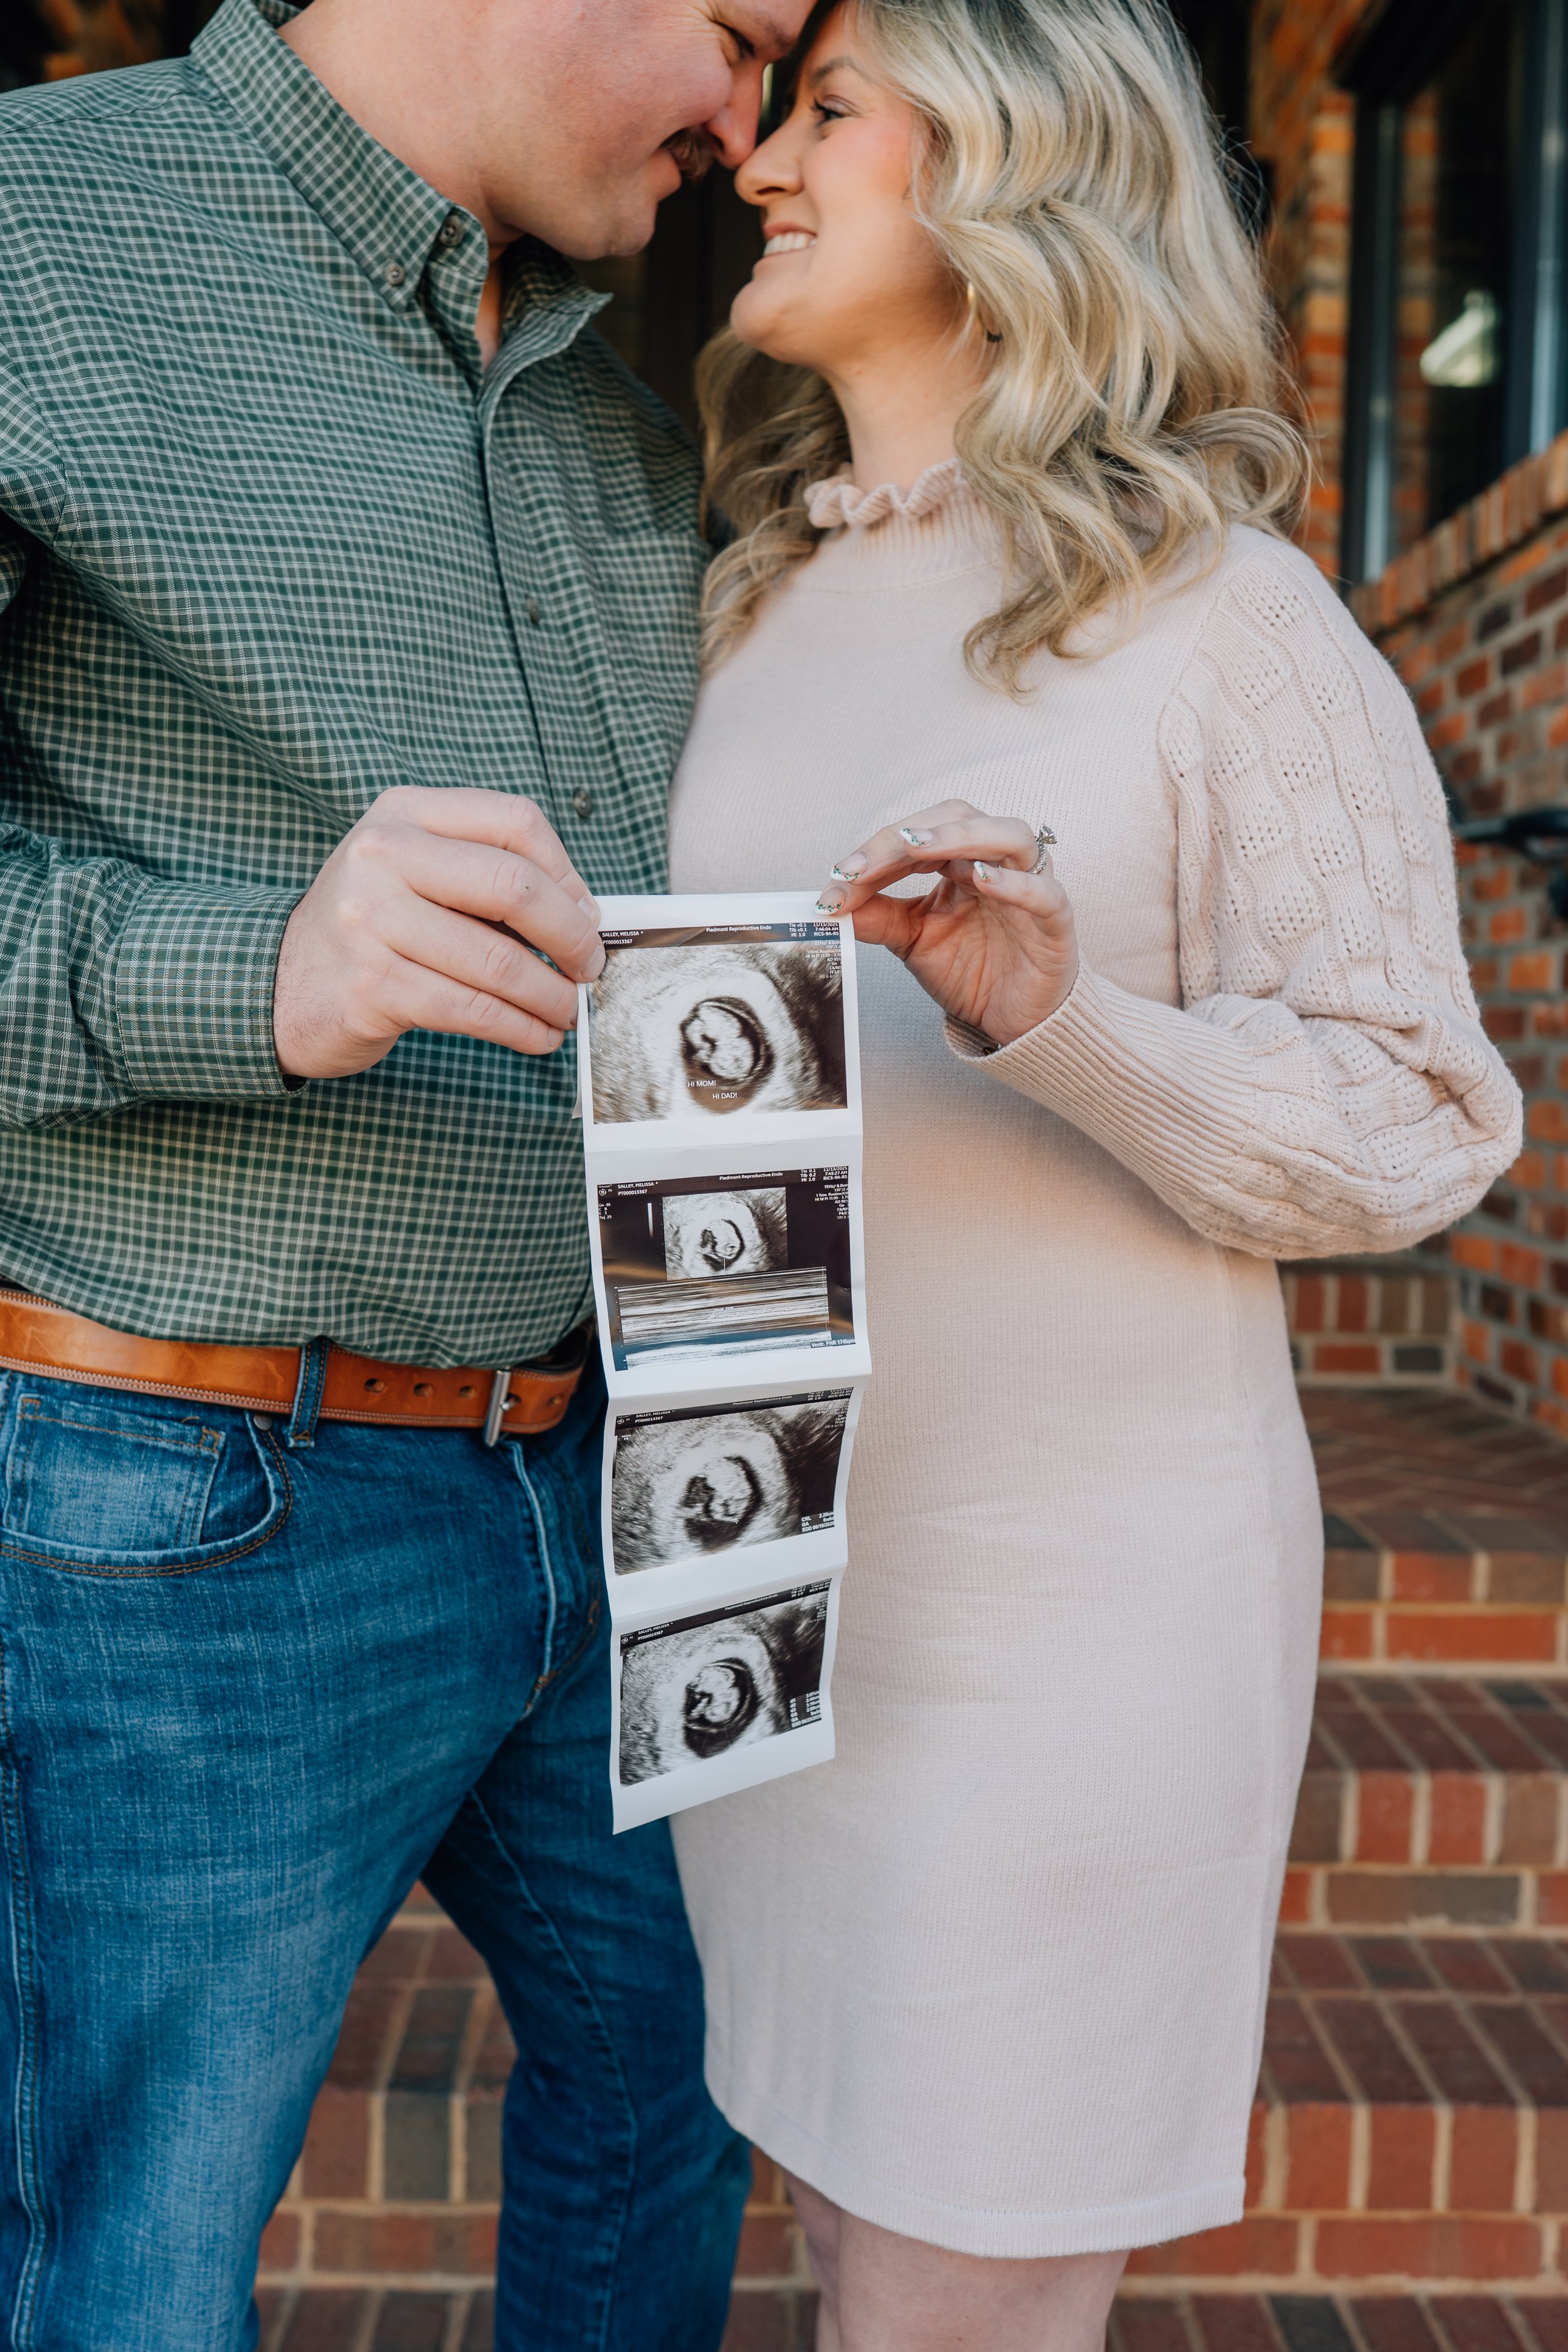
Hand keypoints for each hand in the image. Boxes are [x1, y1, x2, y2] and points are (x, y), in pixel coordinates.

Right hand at [272, 786, 605, 1079]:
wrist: (281, 984)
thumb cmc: (372, 929)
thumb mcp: (416, 873)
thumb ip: (485, 876)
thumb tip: (583, 915)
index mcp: (405, 813)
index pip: (514, 820)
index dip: (567, 872)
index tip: (585, 914)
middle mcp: (383, 855)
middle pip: (515, 886)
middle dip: (571, 936)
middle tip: (589, 968)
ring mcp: (371, 920)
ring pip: (499, 961)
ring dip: (551, 995)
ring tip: (567, 1011)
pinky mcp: (373, 985)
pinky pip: (473, 1009)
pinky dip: (520, 1028)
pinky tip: (536, 1036)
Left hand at [817, 800, 1077, 1046]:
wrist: (1013, 1020)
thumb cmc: (972, 971)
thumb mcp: (913, 940)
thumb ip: (878, 917)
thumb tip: (831, 902)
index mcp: (960, 860)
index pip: (919, 835)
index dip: (876, 852)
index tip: (838, 879)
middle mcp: (996, 861)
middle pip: (959, 819)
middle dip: (908, 836)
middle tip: (863, 866)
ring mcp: (1031, 885)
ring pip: (1008, 835)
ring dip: (961, 836)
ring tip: (920, 848)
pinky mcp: (1055, 921)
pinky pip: (1044, 891)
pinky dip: (1015, 883)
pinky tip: (982, 879)